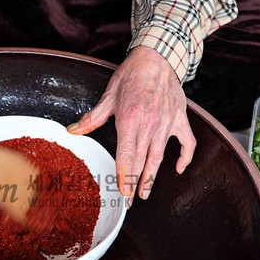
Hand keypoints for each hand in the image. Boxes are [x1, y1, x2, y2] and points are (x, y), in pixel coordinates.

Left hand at [67, 46, 195, 200]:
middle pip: (142, 162)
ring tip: (145, 193)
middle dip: (135, 184)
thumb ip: (92, 118)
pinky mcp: (179, 119)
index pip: (126, 157)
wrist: (158, 57)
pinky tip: (178, 169)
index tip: (122, 193)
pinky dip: (184, 157)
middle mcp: (150, 125)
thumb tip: (72, 131)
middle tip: (130, 201)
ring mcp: (167, 124)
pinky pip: (186, 143)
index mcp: (130, 120)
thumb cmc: (132, 75)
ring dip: (152, 177)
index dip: (124, 178)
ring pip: (159, 157)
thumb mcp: (109, 96)